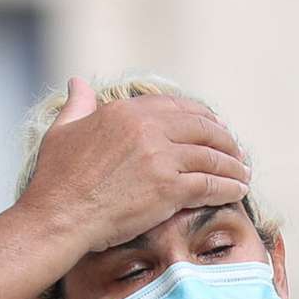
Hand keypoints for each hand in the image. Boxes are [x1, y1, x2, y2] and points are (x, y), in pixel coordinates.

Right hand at [18, 78, 250, 255]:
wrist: (58, 216)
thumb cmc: (55, 180)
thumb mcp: (62, 131)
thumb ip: (77, 105)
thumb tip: (78, 82)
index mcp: (126, 112)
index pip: (177, 107)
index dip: (201, 117)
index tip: (213, 126)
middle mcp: (147, 128)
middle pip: (201, 128)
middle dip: (224, 139)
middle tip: (236, 150)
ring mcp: (160, 158)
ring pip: (210, 156)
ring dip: (232, 165)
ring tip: (243, 173)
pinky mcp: (169, 189)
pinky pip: (209, 184)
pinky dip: (228, 186)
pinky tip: (238, 190)